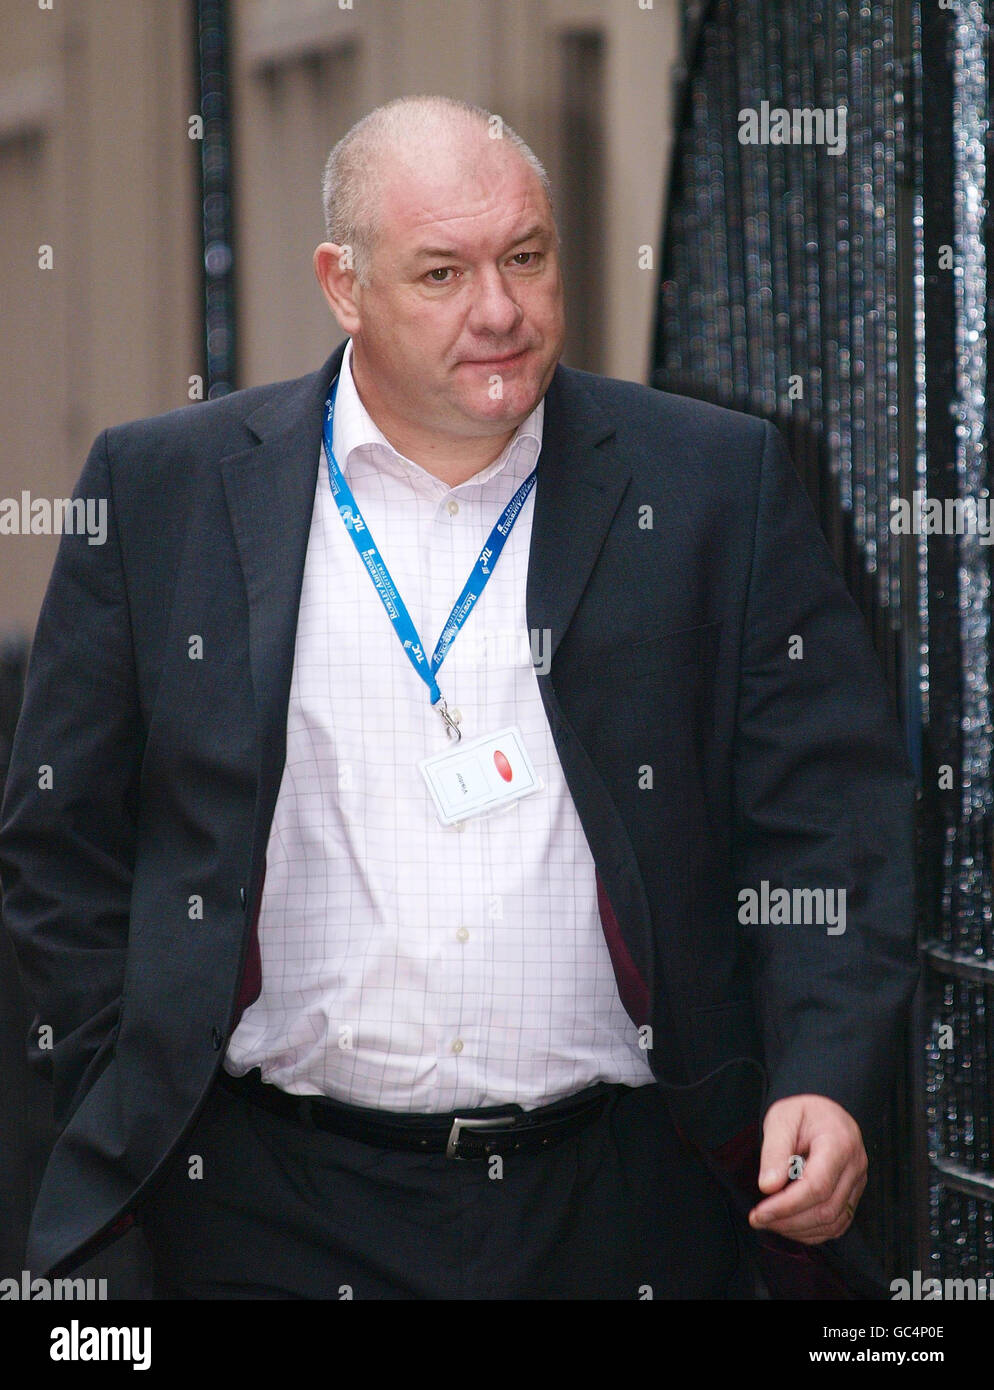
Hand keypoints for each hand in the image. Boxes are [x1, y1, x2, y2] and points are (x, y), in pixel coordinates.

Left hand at [748, 1094, 866, 1243]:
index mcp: (839, 1143)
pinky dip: (812, 1232)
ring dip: (798, 1230)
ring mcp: (858, 1182)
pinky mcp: (854, 1194)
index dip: (787, 1205)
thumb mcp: (781, 1118)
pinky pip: (837, 1224)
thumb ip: (774, 1151)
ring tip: (770, 1221)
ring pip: (833, 1222)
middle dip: (789, 1221)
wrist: (822, 1111)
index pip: (817, 1186)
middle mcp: (855, 1166)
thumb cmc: (801, 1112)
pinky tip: (789, 1224)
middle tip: (758, 1219)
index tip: (760, 1213)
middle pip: (826, 1209)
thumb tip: (768, 1187)